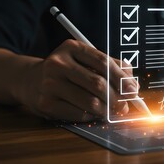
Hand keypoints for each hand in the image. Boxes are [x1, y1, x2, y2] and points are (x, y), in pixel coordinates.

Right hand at [18, 39, 136, 120]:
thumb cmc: (66, 70)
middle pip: (98, 84)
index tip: (133, 90)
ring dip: (107, 110)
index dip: (122, 78)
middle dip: (117, 98)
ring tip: (112, 111)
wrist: (30, 80)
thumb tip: (133, 85)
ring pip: (90, 102)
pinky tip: (94, 113)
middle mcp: (58, 63)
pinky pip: (78, 114)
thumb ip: (111, 66)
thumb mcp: (85, 59)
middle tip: (125, 106)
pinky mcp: (46, 103)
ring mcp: (50, 84)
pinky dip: (92, 116)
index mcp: (72, 47)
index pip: (103, 62)